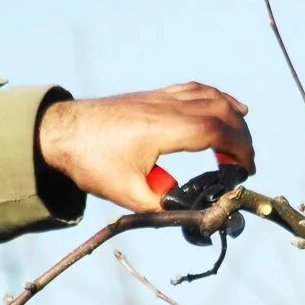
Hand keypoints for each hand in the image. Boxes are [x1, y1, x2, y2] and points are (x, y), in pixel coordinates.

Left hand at [37, 82, 254, 211]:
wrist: (58, 131)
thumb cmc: (90, 160)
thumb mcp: (127, 193)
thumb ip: (163, 204)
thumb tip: (193, 215)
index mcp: (163, 128)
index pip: (217, 130)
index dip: (240, 149)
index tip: (245, 170)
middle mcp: (167, 106)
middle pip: (221, 111)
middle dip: (242, 137)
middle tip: (243, 164)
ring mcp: (161, 97)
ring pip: (211, 96)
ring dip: (232, 117)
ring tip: (240, 142)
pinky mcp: (154, 96)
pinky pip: (196, 90)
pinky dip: (217, 99)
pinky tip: (226, 107)